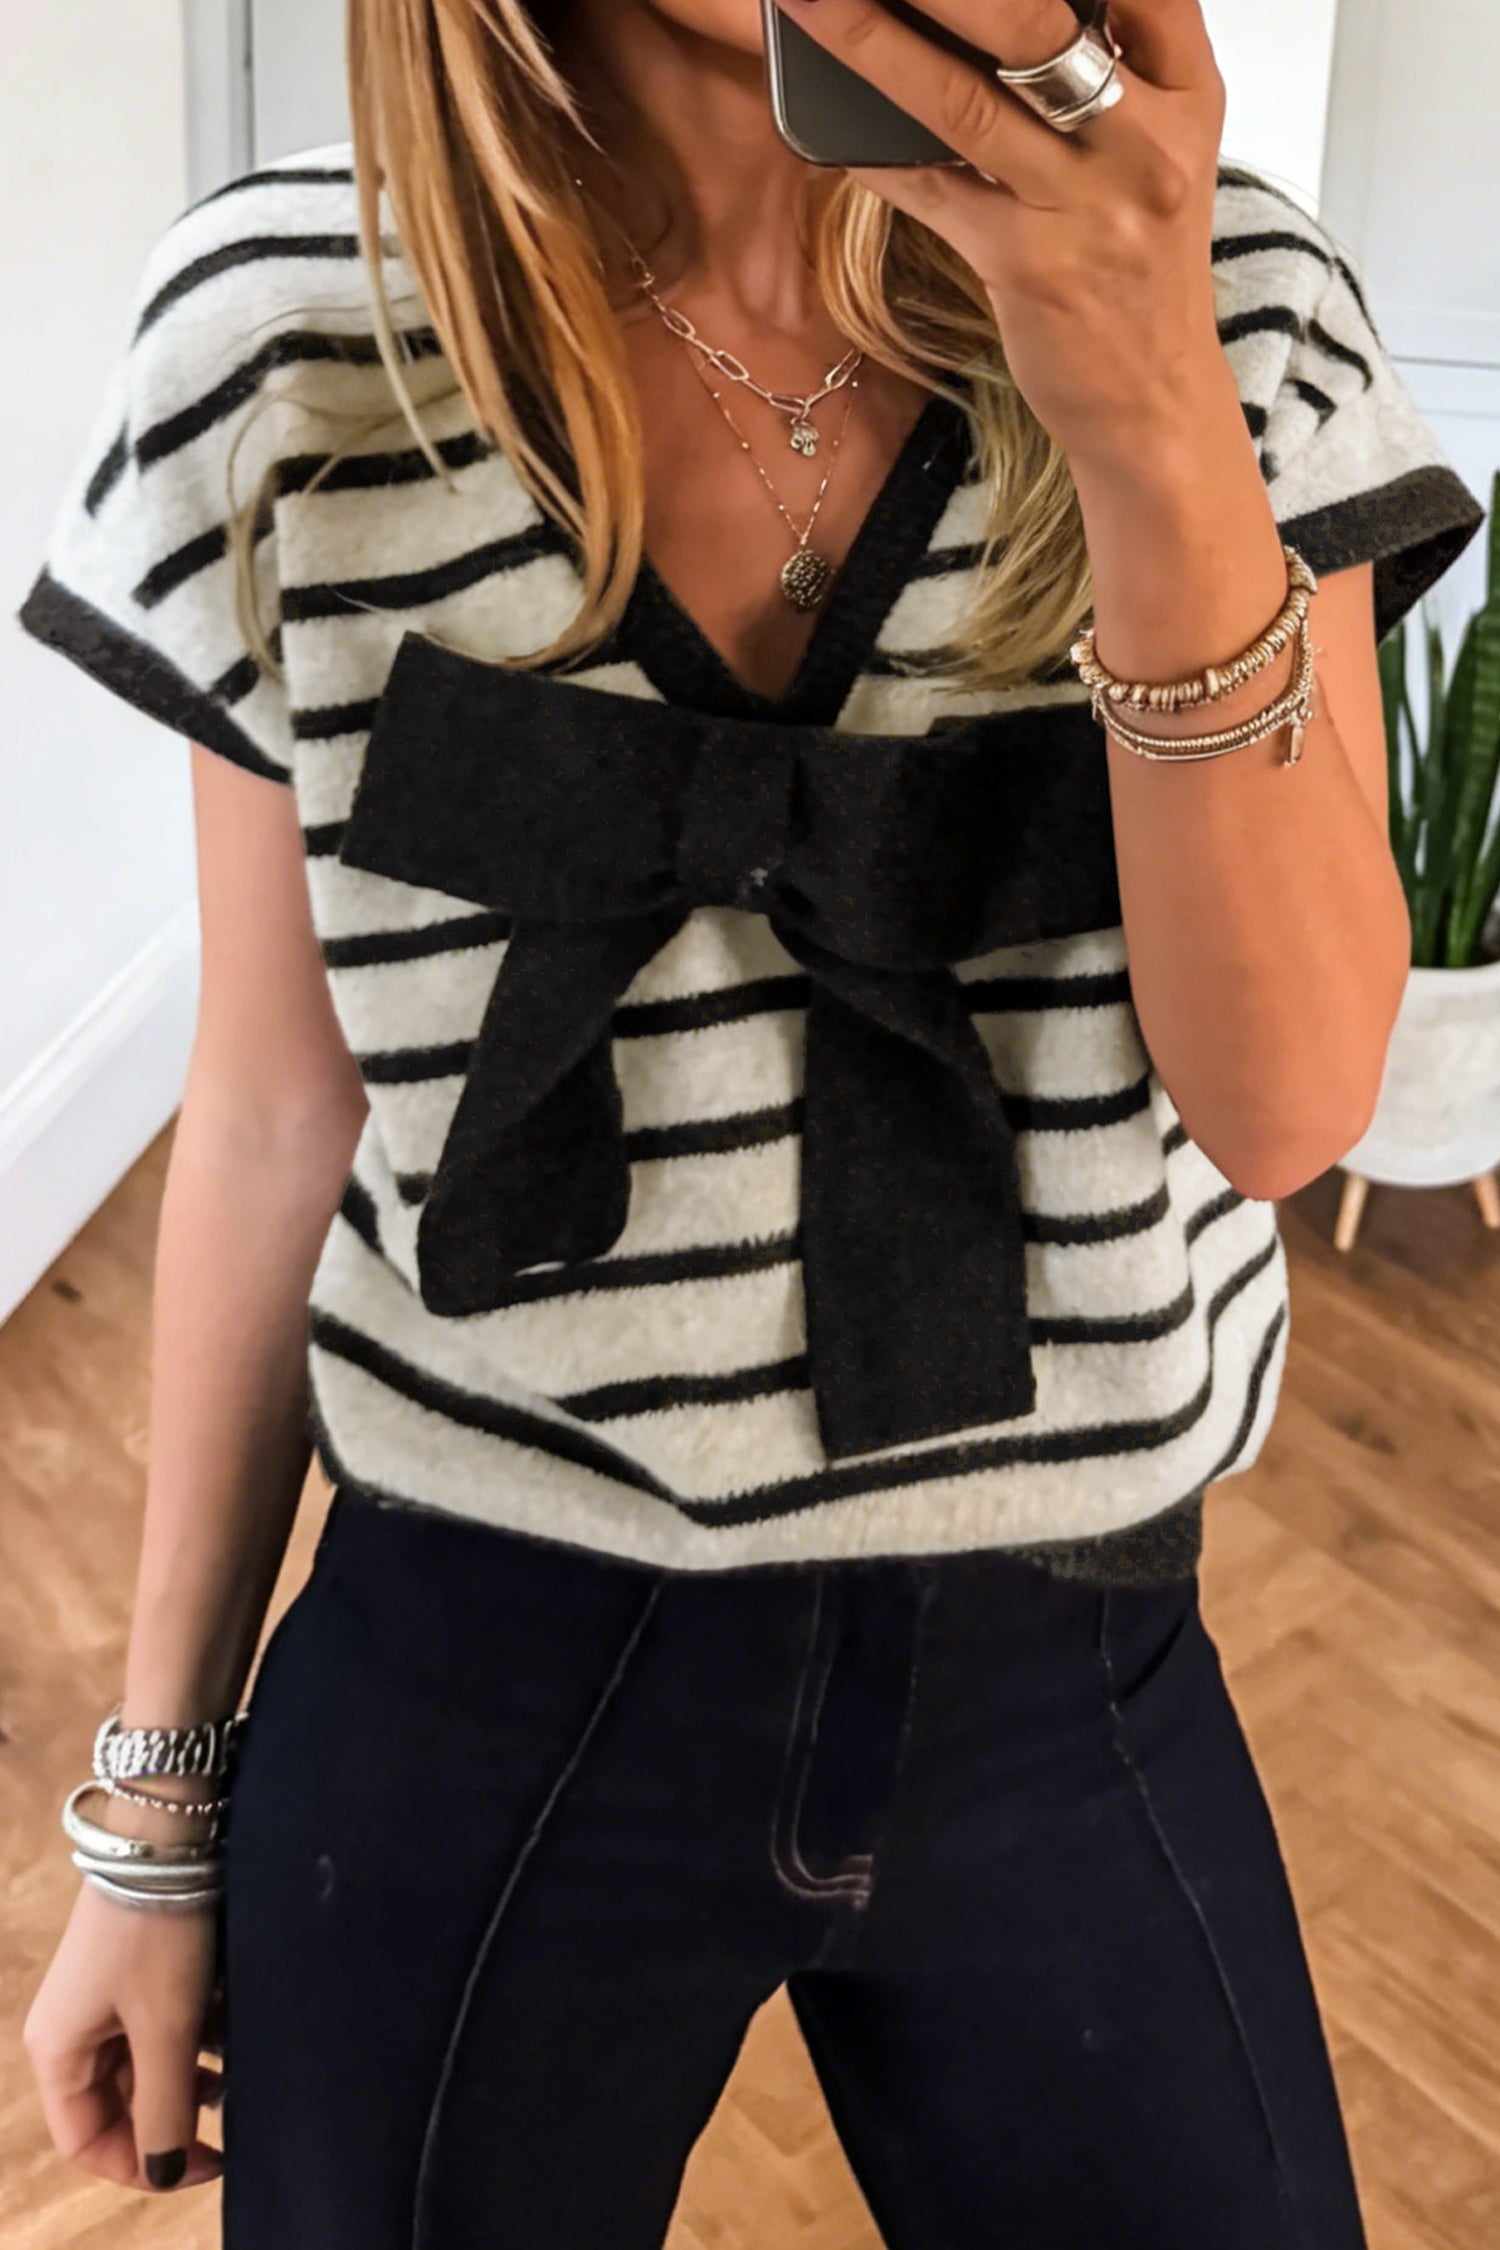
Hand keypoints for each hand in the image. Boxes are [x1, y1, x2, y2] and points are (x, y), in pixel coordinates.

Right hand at [23, 1876, 224, 2196]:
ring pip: (145, 2063)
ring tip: (236, 2074)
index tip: (203, 2163)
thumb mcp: (167, 2028)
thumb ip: (164, 2107)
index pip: (86, 2142)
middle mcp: (72, 2028)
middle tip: (228, 2120)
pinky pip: (161, 2022)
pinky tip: (233, 2026)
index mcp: (58, 2052)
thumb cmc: (157, 1937)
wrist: (167, 1832)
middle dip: (172, 2116)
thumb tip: (162, 2172)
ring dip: (190, 2075)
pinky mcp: (136, 1967)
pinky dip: (196, 2033)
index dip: (141, 2165)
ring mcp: (103, 1996)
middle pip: (116, 2104)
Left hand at [767, 0, 1230, 463]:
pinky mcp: (1030, 265)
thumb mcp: (1155, 149)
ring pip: (964, 99)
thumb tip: (995, 18)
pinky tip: (823, 122)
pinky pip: (931, 190)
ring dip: (873, 43)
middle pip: (1029, 17)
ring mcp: (1088, 204)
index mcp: (1186, 87)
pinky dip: (872, 153)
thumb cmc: (1140, 268)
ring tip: (811, 2)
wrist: (1156, 403)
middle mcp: (1146, 136)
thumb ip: (1108, 66)